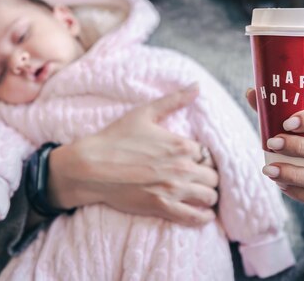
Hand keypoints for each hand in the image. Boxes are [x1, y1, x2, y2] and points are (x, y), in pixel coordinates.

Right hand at [47, 83, 219, 226]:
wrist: (90, 167)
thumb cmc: (115, 138)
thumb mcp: (145, 113)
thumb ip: (174, 100)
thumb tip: (197, 85)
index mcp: (181, 145)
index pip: (209, 155)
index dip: (204, 158)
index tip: (196, 161)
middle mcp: (182, 168)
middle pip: (213, 177)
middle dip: (209, 177)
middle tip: (200, 178)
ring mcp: (173, 190)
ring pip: (210, 197)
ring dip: (209, 196)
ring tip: (203, 195)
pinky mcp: (162, 207)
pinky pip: (195, 217)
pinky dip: (204, 218)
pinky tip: (204, 214)